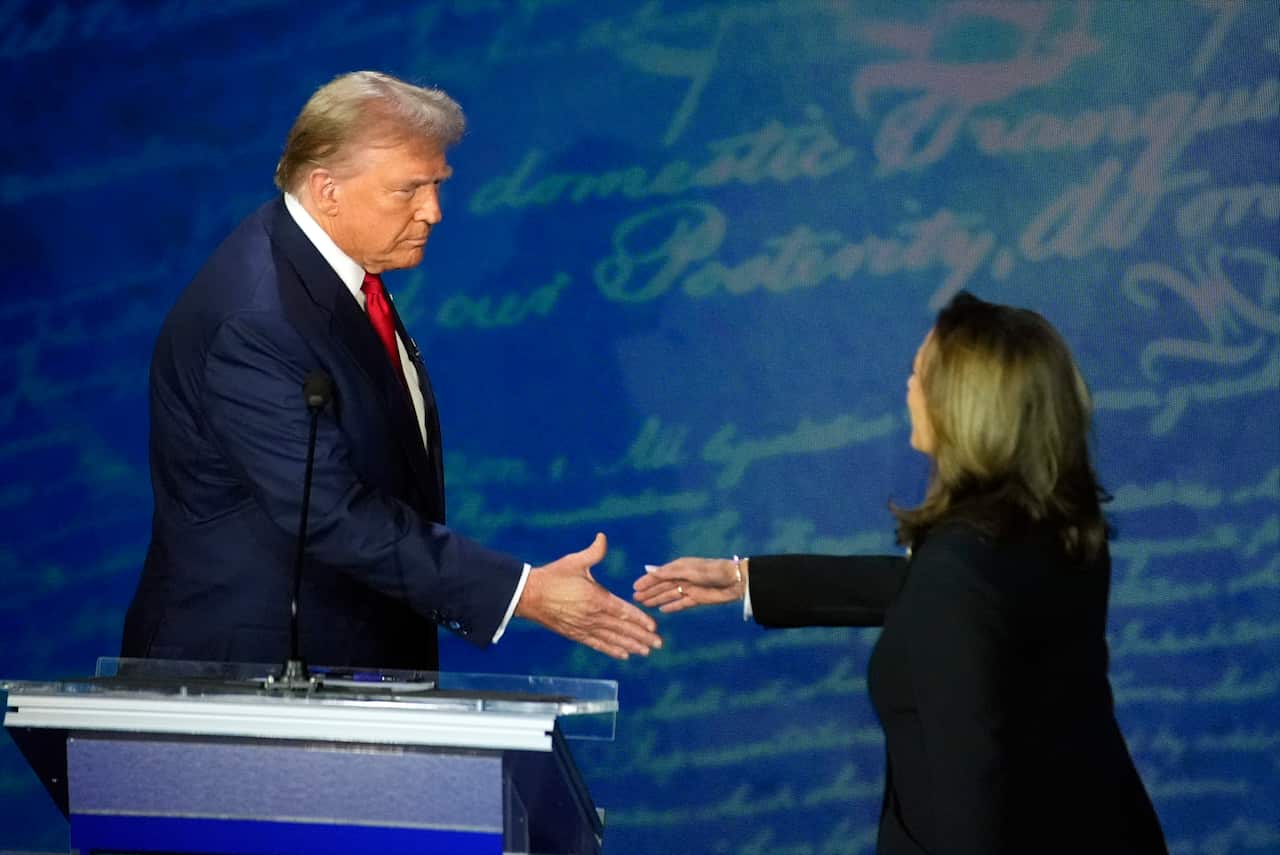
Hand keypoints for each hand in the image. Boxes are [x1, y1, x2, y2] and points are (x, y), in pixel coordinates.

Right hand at [515, 533, 661, 658]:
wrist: (529, 595)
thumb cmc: (553, 576)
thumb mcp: (575, 561)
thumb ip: (593, 552)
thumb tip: (603, 537)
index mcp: (596, 598)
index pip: (624, 611)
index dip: (640, 619)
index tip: (654, 627)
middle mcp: (593, 616)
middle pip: (622, 629)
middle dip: (642, 637)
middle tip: (658, 644)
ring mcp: (584, 627)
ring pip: (612, 639)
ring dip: (630, 646)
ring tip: (645, 652)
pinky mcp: (575, 634)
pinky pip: (597, 644)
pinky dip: (611, 650)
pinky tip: (622, 655)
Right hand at [632, 556, 744, 612]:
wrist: (735, 581)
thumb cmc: (713, 571)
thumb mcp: (689, 570)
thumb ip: (668, 572)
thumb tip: (648, 569)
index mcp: (680, 567)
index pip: (659, 575)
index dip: (647, 581)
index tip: (634, 587)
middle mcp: (683, 577)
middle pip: (662, 586)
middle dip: (649, 592)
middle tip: (635, 599)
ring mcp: (689, 588)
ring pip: (669, 595)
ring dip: (657, 599)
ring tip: (645, 605)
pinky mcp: (697, 598)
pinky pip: (681, 603)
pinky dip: (672, 606)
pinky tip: (663, 610)